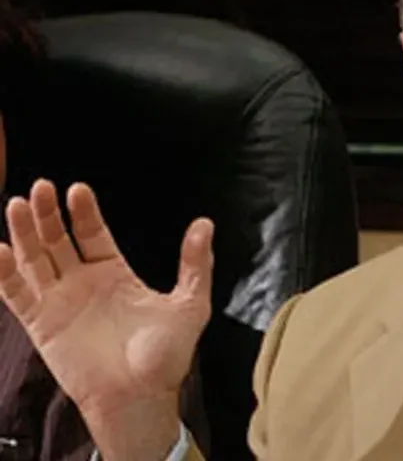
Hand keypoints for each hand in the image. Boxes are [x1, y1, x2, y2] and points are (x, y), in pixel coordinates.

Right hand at [0, 179, 213, 459]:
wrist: (140, 395)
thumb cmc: (166, 356)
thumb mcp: (189, 303)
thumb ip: (195, 264)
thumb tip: (205, 224)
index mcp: (115, 276)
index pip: (94, 234)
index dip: (84, 212)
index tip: (78, 189)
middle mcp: (83, 285)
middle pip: (59, 240)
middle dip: (49, 214)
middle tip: (42, 187)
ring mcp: (60, 302)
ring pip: (35, 260)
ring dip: (24, 233)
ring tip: (19, 205)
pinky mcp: (41, 324)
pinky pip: (16, 294)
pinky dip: (3, 273)